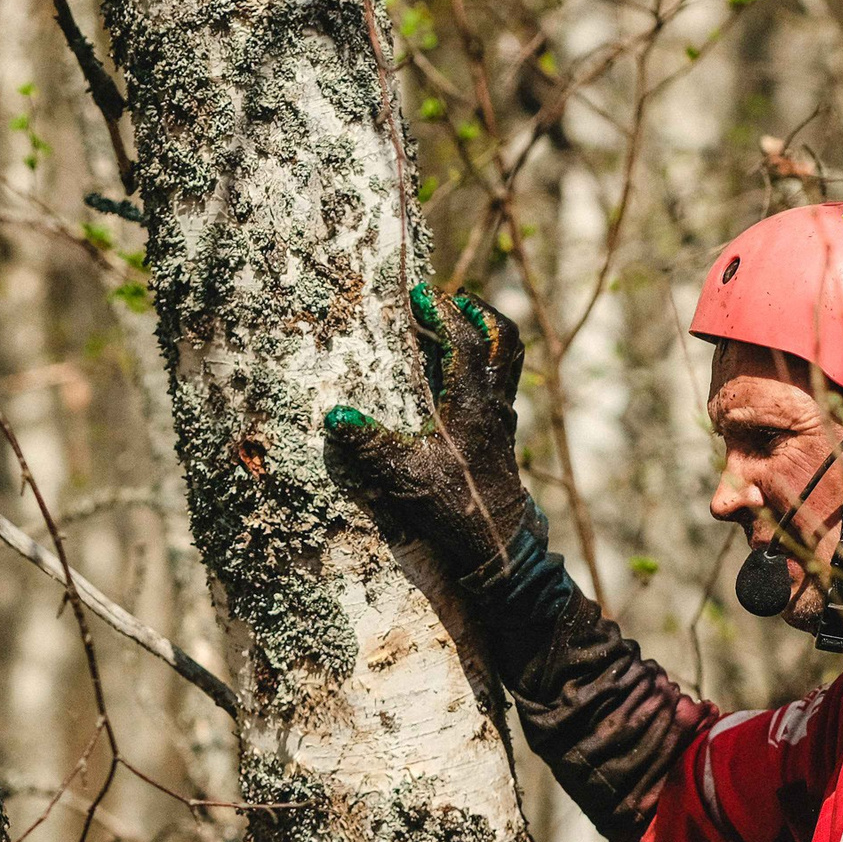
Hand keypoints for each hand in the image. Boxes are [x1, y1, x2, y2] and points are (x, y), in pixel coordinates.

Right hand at [324, 284, 539, 575]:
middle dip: (476, 311)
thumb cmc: (453, 507)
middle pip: (502, 337)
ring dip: (487, 334)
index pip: (463, 339)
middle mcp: (494, 402)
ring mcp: (503, 417)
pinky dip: (485, 364)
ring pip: (508, 358)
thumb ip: (368, 444)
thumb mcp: (403, 475)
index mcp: (472, 402)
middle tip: (448, 301)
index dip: (442, 312)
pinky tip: (460, 375)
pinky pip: (501, 382)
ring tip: (459, 324)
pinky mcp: (503, 434)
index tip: (420, 296)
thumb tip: (334, 415)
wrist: (497, 544)